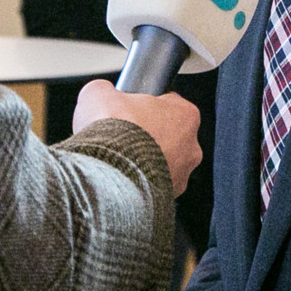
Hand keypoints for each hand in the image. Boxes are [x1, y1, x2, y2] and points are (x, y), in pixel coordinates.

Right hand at [72, 80, 201, 195]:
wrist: (104, 177)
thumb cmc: (111, 133)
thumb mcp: (98, 93)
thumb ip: (105, 91)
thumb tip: (101, 94)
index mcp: (186, 114)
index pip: (169, 103)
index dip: (145, 105)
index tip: (129, 110)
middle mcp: (191, 147)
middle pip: (168, 135)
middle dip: (146, 136)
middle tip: (121, 135)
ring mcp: (181, 176)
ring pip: (162, 164)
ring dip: (143, 162)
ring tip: (116, 159)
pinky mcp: (167, 198)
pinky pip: (152, 187)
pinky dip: (137, 183)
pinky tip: (118, 178)